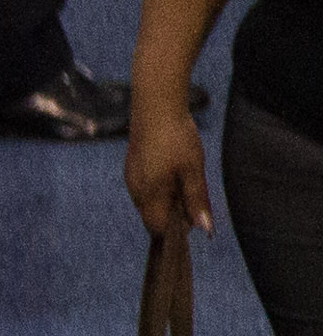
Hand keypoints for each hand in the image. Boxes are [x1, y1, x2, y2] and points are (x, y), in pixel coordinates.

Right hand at [128, 79, 214, 236]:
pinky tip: (171, 172)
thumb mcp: (193, 170)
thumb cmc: (176, 138)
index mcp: (149, 195)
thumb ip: (196, 200)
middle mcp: (135, 191)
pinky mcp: (132, 168)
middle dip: (173, 215)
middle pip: (152, 217)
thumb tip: (204, 229)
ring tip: (185, 181)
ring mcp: (131, 179)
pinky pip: (145, 189)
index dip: (177, 229)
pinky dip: (159, 190)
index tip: (195, 217)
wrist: (155, 107)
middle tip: (194, 196)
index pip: (158, 227)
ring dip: (167, 201)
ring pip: (149, 203)